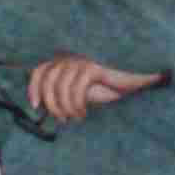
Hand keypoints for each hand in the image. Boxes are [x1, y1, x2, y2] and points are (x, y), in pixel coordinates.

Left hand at [27, 53, 162, 127]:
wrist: (141, 81)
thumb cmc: (113, 87)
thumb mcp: (86, 90)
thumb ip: (67, 91)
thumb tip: (46, 106)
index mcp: (68, 60)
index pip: (41, 70)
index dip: (34, 88)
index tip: (36, 107)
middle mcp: (73, 56)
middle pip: (48, 78)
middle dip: (51, 103)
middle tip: (62, 119)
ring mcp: (83, 59)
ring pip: (60, 85)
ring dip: (65, 107)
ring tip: (76, 116)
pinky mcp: (94, 67)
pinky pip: (76, 88)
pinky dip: (76, 105)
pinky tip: (84, 112)